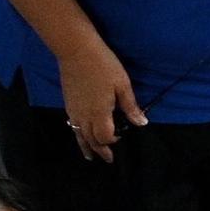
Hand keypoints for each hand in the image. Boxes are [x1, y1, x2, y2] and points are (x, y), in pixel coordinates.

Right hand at [57, 36, 144, 162]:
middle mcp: (84, 116)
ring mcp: (73, 110)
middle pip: (91, 139)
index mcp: (99, 113)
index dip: (112, 141)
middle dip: (99, 150)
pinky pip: (72, 125)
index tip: (120, 139)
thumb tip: (141, 123)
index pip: (105, 136)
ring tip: (90, 157)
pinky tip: (80, 134)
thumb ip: (130, 106)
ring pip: (79, 135)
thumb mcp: (122, 85)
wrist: (76, 50)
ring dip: (86, 146)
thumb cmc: (103, 65)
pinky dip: (77, 134)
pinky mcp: (67, 103)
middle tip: (107, 160)